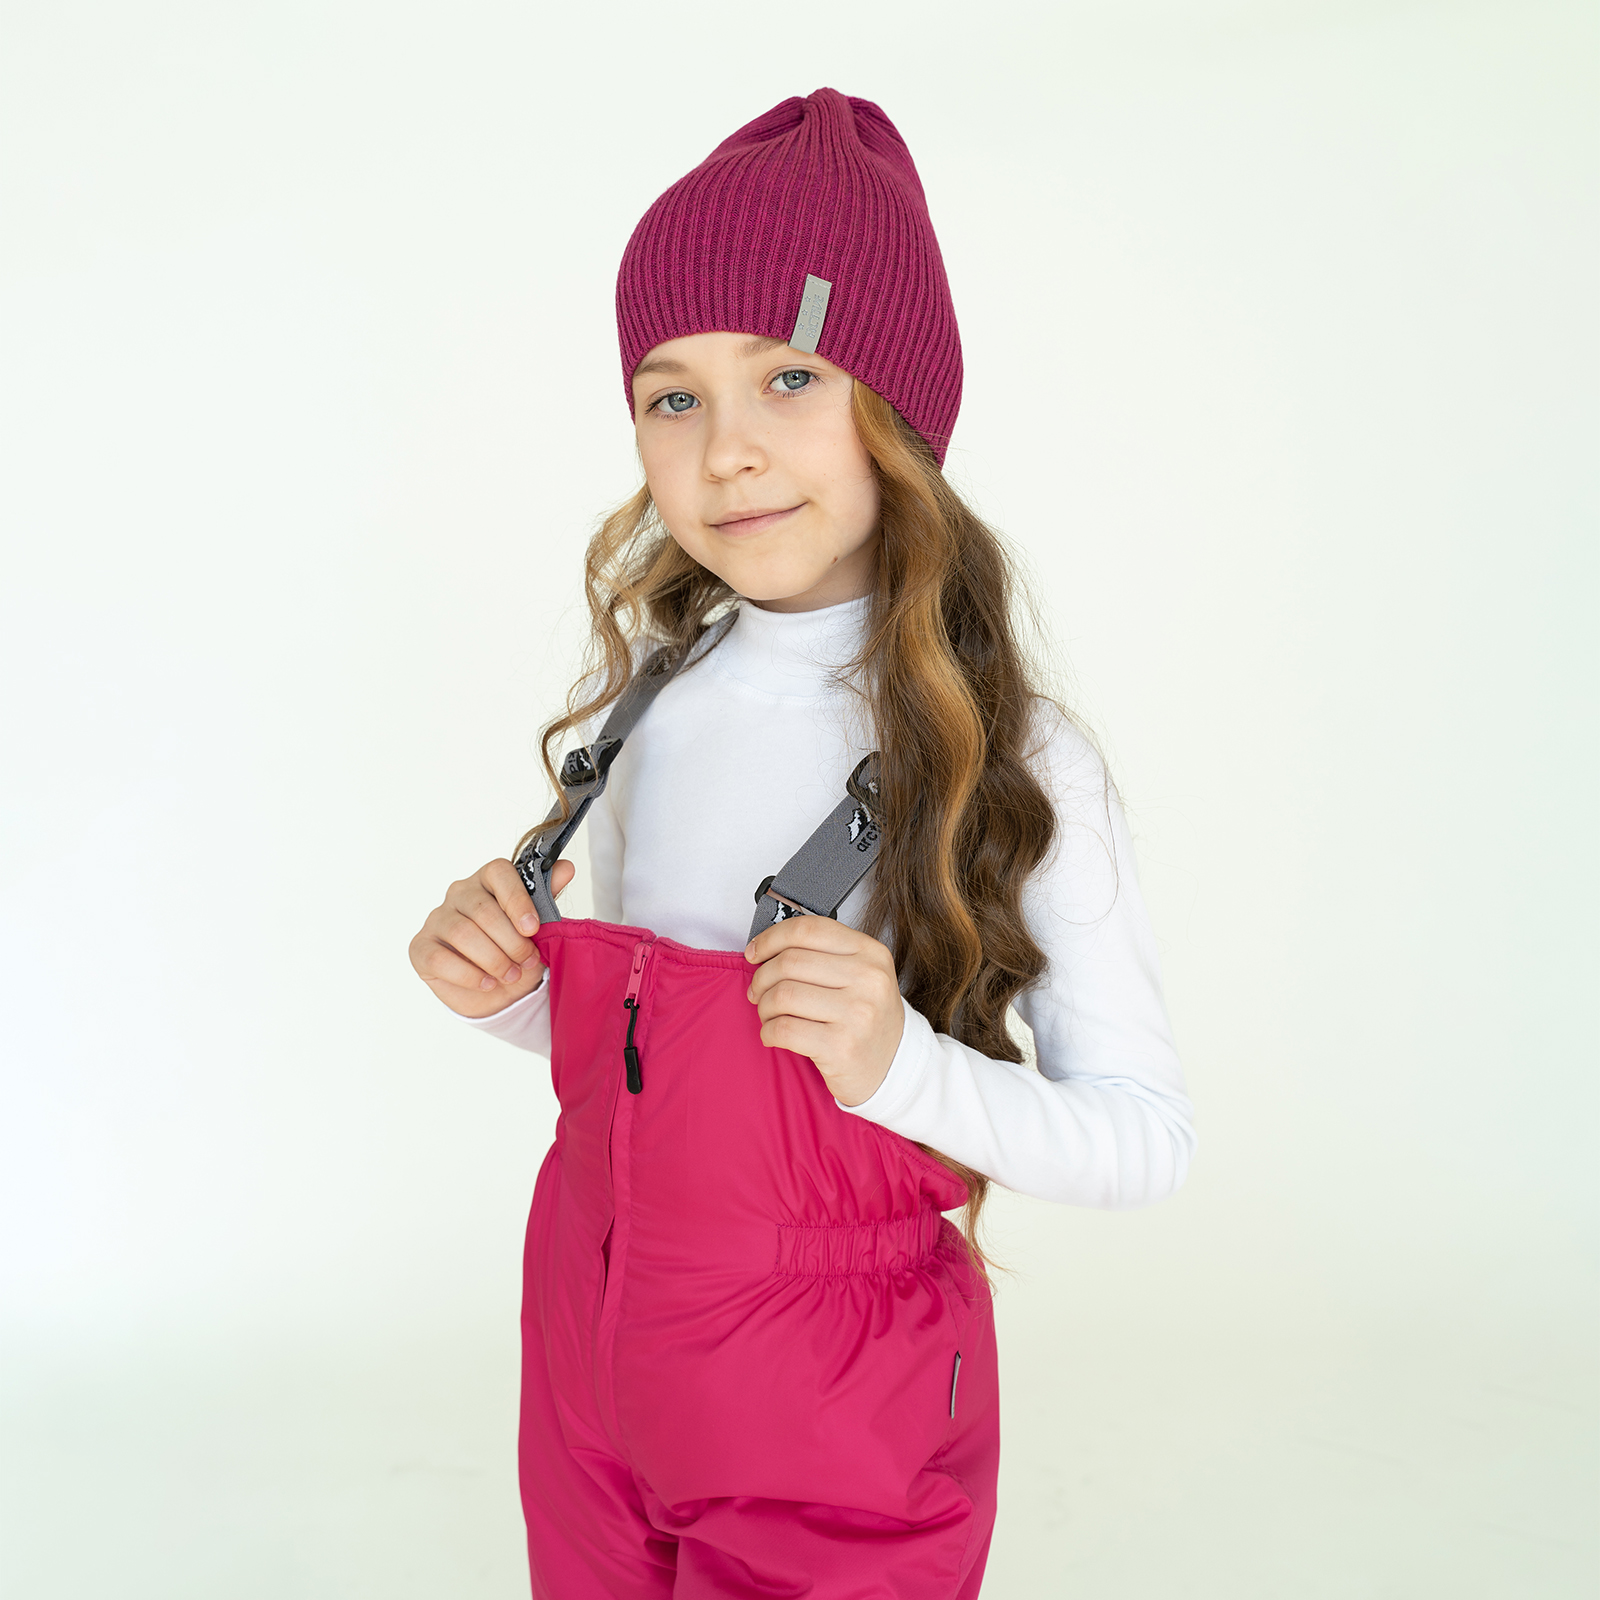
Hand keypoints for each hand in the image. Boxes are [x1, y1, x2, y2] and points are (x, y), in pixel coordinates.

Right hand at [409, 857, 574, 1017]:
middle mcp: (459, 893)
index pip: (499, 872)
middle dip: (511, 941)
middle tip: (528, 960)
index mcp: (488, 880)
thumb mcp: (535, 928)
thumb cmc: (515, 950)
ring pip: (463, 934)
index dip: (518, 900)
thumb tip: (566, 868)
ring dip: (493, 960)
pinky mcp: (421, 947)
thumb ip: (546, 897)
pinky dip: (469, 975)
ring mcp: (437, 919)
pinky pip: (441, 959)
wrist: (496, 989)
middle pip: (483, 910)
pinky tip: (488, 983)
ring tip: (511, 975)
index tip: (533, 928)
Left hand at [744, 916, 904, 1106]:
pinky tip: (773, 1035)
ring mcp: (857, 1014)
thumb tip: (765, 947)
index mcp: (870, 952)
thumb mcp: (860, 974)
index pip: (808, 930)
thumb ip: (822, 954)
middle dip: (762, 978)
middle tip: (757, 992)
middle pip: (790, 962)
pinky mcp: (841, 1047)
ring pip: (783, 995)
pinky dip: (768, 1032)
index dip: (771, 938)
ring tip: (768, 1015)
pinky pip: (784, 1029)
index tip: (754, 952)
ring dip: (764, 1007)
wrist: (893, 1067)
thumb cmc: (866, 1017)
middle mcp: (868, 979)